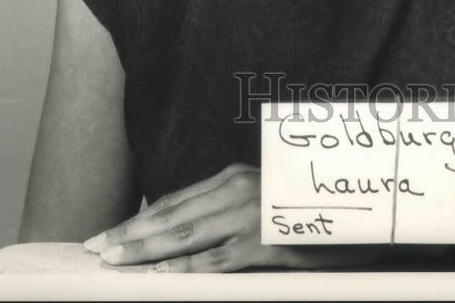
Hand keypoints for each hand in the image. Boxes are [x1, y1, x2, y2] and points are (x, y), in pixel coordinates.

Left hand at [83, 163, 386, 272]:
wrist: (360, 208)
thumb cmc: (309, 209)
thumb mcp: (265, 203)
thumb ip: (230, 210)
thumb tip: (192, 229)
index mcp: (235, 177)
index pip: (177, 199)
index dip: (142, 216)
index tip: (112, 231)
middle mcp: (238, 188)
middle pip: (173, 214)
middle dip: (130, 233)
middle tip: (94, 248)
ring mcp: (252, 214)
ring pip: (187, 235)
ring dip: (145, 250)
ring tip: (113, 262)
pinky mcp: (266, 242)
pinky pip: (219, 259)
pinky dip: (187, 268)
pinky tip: (162, 276)